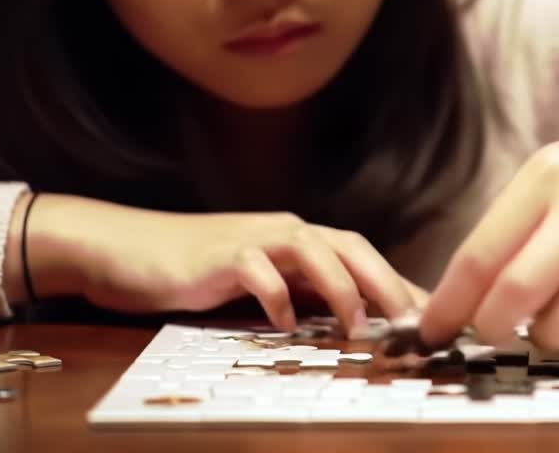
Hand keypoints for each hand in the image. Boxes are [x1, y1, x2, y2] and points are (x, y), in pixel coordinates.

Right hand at [26, 195, 419, 336]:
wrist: (129, 249)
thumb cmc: (200, 270)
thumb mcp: (263, 282)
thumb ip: (304, 291)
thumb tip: (353, 318)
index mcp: (300, 238)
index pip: (361, 254)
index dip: (397, 280)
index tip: (429, 313)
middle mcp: (285, 230)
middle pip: (350, 245)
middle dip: (385, 280)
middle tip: (411, 320)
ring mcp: (253, 238)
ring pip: (313, 249)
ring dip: (341, 287)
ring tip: (358, 327)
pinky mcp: (219, 255)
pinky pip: (256, 270)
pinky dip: (276, 296)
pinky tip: (286, 323)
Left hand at [419, 113, 558, 351]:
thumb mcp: (553, 177)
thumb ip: (510, 230)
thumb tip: (459, 300)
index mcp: (548, 176)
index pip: (481, 256)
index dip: (448, 305)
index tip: (430, 331)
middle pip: (514, 295)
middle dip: (490, 328)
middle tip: (490, 330)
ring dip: (541, 335)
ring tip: (549, 310)